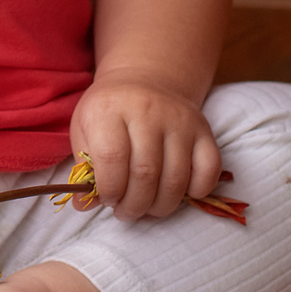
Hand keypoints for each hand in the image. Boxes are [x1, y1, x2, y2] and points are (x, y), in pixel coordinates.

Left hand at [67, 73, 221, 221]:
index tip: (107, 198)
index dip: (109, 189)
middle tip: (125, 211)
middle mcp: (147, 110)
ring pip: (176, 179)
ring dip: (160, 206)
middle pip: (145, 173)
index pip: (111, 158)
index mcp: (109, 109)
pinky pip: (209, 170)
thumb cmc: (110, 112)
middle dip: (133, 205)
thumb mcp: (84, 130)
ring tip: (146, 206)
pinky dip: (196, 191)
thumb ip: (82, 169)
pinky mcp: (204, 129)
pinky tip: (178, 191)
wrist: (145, 80)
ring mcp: (179, 120)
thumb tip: (84, 206)